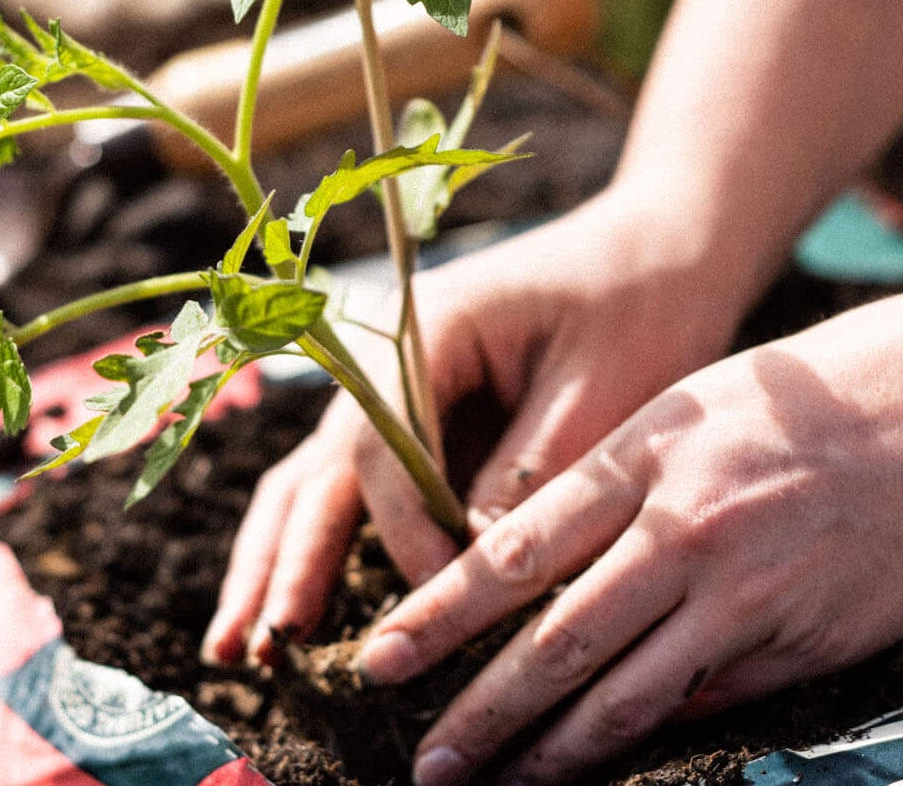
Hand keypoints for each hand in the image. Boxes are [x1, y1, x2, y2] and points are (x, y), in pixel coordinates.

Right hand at [201, 188, 761, 666]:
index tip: (439, 601)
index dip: (404, 531)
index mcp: (427, 329)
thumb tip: (473, 572)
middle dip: (283, 563)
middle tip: (251, 649)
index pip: (384, 447)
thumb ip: (530, 473)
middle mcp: (386, 361)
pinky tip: (294, 617)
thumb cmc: (643, 307)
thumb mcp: (602, 391)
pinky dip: (324, 553)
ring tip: (237, 650)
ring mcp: (394, 394)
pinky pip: (357, 495)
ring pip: (315, 486)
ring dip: (276, 564)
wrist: (664, 252)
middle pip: (318, 469)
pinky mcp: (418, 426)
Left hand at [353, 282, 902, 785]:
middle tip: (422, 762)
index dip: (440, 614)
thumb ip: (632, 483)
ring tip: (496, 785)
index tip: (382, 657)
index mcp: (650, 450)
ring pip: (626, 693)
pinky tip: (610, 767)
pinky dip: (654, 735)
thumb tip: (564, 575)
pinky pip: (713, 701)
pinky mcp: (808, 641)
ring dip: (550, 752)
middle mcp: (688, 525)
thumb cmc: (843, 386)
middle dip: (478, 712)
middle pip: (554, 639)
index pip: (514, 548)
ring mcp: (750, 591)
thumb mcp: (712, 401)